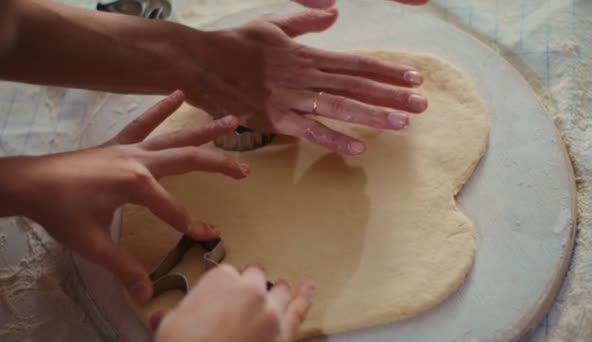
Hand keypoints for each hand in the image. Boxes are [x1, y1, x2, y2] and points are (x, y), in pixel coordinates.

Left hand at [0, 91, 248, 301]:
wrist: (29, 183)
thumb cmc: (60, 212)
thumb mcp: (92, 244)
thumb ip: (122, 266)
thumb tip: (146, 292)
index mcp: (136, 184)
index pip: (174, 210)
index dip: (193, 226)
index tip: (209, 237)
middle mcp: (140, 160)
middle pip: (189, 160)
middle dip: (220, 166)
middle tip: (246, 171)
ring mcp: (131, 148)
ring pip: (175, 136)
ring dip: (205, 129)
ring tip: (233, 118)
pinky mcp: (120, 143)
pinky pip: (144, 123)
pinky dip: (161, 108)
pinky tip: (177, 93)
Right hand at [153, 265, 315, 341]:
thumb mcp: (169, 327)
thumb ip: (172, 315)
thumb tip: (162, 316)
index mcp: (220, 280)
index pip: (227, 273)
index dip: (225, 286)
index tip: (222, 294)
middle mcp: (249, 289)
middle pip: (255, 278)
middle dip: (251, 284)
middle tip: (247, 293)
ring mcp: (270, 311)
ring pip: (279, 291)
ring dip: (277, 290)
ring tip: (280, 286)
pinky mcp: (284, 333)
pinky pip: (299, 311)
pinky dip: (305, 297)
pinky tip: (308, 289)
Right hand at [183, 1, 428, 154]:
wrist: (199, 63)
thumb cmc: (234, 44)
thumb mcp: (271, 24)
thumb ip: (305, 20)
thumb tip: (334, 11)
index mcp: (306, 54)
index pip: (356, 63)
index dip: (387, 71)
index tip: (413, 78)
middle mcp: (305, 76)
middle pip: (355, 87)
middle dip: (391, 95)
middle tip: (421, 104)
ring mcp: (291, 99)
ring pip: (339, 108)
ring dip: (371, 116)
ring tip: (401, 124)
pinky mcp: (275, 120)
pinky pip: (308, 132)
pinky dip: (333, 140)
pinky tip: (357, 149)